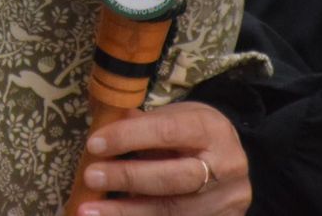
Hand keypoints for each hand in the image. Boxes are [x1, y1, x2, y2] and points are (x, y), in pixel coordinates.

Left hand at [76, 101, 249, 214]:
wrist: (230, 157)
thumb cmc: (191, 132)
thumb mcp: (172, 116)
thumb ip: (140, 123)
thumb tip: (101, 130)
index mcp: (211, 130)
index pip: (167, 132)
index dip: (128, 137)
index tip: (94, 144)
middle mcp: (225, 167)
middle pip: (173, 178)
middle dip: (127, 177)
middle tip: (90, 177)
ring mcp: (226, 201)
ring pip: (173, 211)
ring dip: (127, 211)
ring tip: (90, 210)